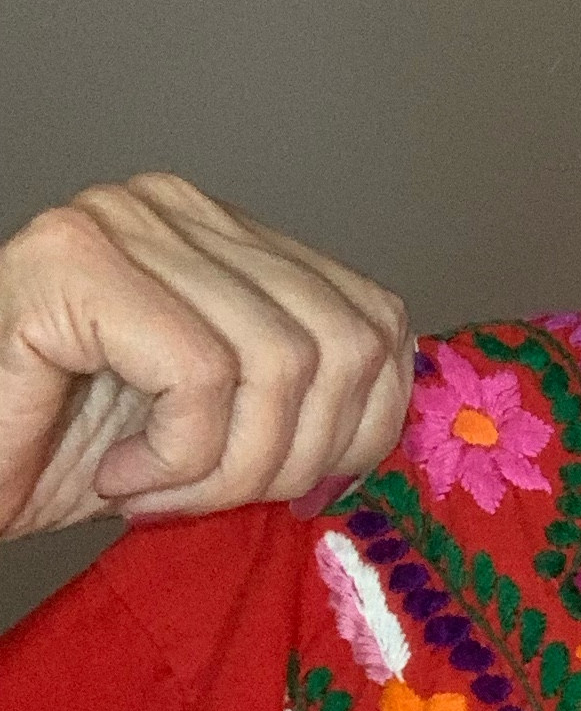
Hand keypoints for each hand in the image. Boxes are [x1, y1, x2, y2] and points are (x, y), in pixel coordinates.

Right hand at [0, 173, 413, 537]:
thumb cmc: (58, 454)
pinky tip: (120, 475)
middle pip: (344, 344)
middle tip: (207, 504)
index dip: (363, 430)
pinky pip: (202, 375)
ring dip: (226, 468)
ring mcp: (124, 222)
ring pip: (283, 363)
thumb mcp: (218, 429)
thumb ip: (301, 399)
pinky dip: (177, 456)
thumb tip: (392, 421)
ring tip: (157, 491)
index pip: (376, 320)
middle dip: (293, 461)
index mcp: (230, 235)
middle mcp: (182, 207)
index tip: (290, 491)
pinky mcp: (74, 264)